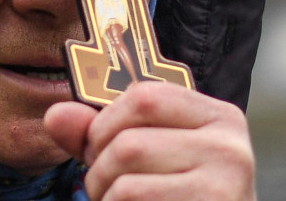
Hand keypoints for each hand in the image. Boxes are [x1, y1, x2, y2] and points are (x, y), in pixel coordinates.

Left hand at [45, 81, 255, 200]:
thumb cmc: (182, 198)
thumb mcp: (150, 158)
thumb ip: (103, 134)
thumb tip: (56, 114)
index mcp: (220, 118)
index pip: (145, 96)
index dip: (106, 122)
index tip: (101, 148)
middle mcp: (229, 147)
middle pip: (128, 143)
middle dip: (100, 170)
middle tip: (108, 189)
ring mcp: (223, 185)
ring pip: (125, 183)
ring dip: (106, 198)